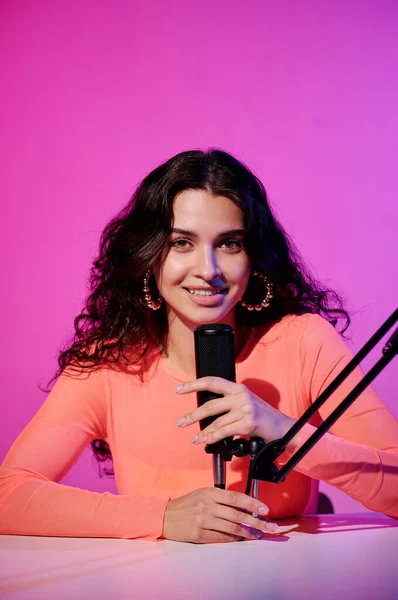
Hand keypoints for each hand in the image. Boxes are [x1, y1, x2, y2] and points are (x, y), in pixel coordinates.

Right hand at [162, 487, 277, 542]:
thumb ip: (221, 499)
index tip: (265, 509)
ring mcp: (203, 521)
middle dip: (256, 522)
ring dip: (248, 533)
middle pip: (237, 515)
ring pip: (231, 528)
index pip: (236, 498)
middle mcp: (207, 506)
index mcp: (210, 493)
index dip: (252, 504)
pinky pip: (221, 538)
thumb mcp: (203, 494)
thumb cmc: (187, 505)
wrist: (166, 517)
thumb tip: (244, 507)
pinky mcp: (199, 534)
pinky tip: (242, 539)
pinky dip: (234, 539)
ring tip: (259, 535)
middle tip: (270, 526)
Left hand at [175, 377, 297, 447]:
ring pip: (216, 422)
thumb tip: (204, 412)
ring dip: (203, 432)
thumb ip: (228, 403)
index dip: (193, 384)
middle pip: (210, 405)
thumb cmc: (262, 418)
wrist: (284, 428)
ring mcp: (245, 409)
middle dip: (192, 415)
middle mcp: (241, 396)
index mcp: (238, 388)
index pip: (212, 381)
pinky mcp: (248, 423)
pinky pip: (225, 432)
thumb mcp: (245, 403)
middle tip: (180, 422)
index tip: (178, 389)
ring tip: (194, 438)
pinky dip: (213, 438)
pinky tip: (206, 441)